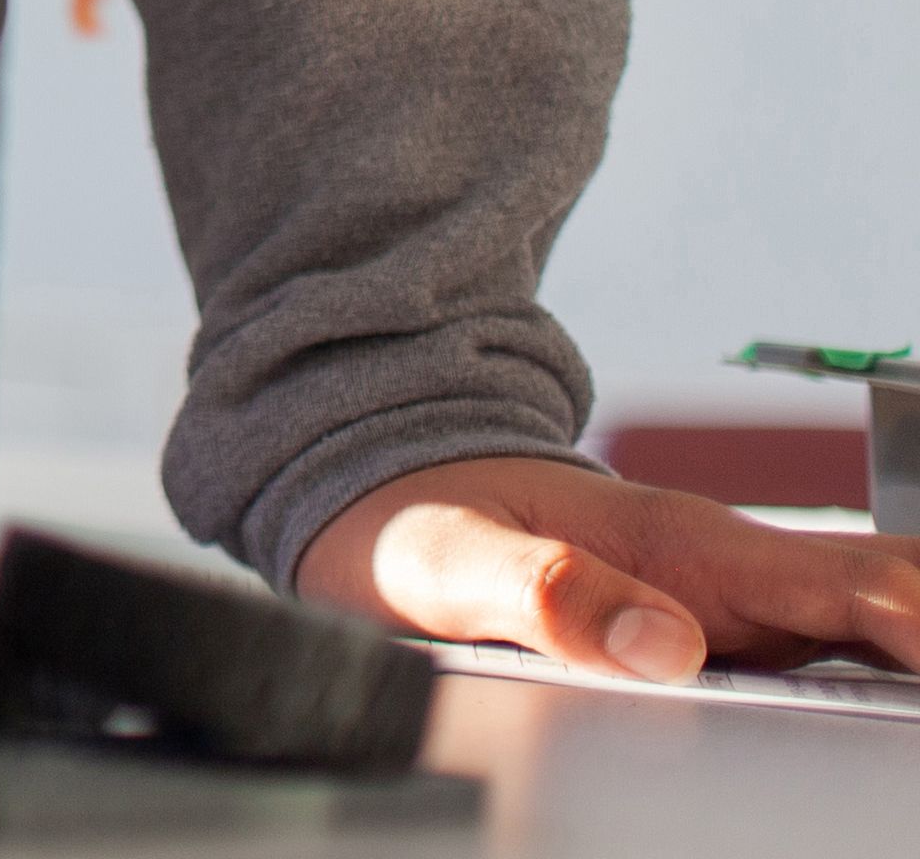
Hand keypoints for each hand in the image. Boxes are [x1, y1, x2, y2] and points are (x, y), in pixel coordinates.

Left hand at [299, 454, 919, 680]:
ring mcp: (729, 605)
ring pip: (869, 635)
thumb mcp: (450, 559)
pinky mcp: (713, 635)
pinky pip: (823, 658)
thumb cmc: (413, 518)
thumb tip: (661, 647)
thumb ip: (544, 593)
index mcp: (687, 547)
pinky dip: (876, 686)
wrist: (382, 486)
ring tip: (907, 763)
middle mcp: (728, 573)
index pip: (855, 586)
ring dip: (910, 672)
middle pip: (889, 604)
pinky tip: (883, 738)